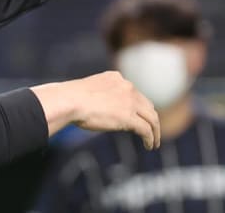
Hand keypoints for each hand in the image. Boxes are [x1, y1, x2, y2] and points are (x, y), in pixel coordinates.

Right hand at [31, 71, 160, 149]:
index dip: (139, 106)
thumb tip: (96, 107)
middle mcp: (126, 87)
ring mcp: (129, 102)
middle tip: (151, 130)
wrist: (69, 101)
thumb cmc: (70, 98)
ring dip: (155, 131)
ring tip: (153, 142)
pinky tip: (149, 146)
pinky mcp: (129, 117)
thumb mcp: (88, 90)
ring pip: (152, 118)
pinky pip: (146, 130)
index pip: (134, 93)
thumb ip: (99, 95)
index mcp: (116, 78)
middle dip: (150, 118)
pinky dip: (150, 139)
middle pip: (147, 105)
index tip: (138, 117)